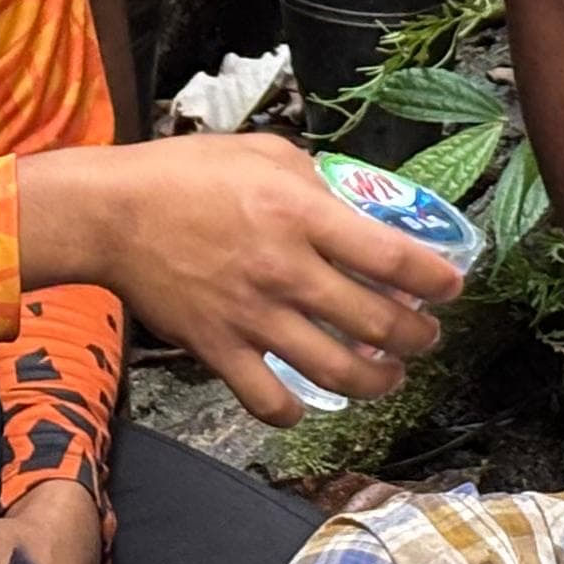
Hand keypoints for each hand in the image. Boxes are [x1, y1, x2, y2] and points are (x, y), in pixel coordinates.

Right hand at [16, 136, 462, 423]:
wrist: (111, 214)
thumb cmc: (184, 173)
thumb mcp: (266, 153)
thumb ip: (318, 181)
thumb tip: (356, 206)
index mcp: (303, 214)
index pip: (394, 258)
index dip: (437, 279)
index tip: (452, 287)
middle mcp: (287, 271)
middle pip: (378, 323)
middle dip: (418, 337)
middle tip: (425, 336)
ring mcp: (254, 317)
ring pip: (337, 371)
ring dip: (377, 380)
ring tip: (389, 375)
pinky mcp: (218, 349)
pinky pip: (269, 400)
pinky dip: (295, 410)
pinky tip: (307, 401)